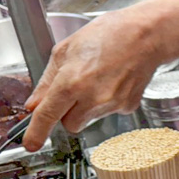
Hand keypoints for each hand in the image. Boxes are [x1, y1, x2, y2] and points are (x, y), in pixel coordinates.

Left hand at [23, 8, 164, 150]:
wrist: (146, 36)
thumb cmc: (109, 35)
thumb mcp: (66, 50)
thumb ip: (47, 81)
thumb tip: (36, 103)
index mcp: (72, 81)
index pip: (48, 115)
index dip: (36, 133)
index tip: (31, 143)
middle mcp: (93, 98)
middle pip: (70, 124)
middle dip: (68, 114)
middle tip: (74, 92)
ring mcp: (112, 105)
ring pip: (90, 119)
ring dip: (88, 106)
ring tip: (99, 79)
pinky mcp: (128, 107)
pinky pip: (109, 112)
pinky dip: (107, 101)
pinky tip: (113, 81)